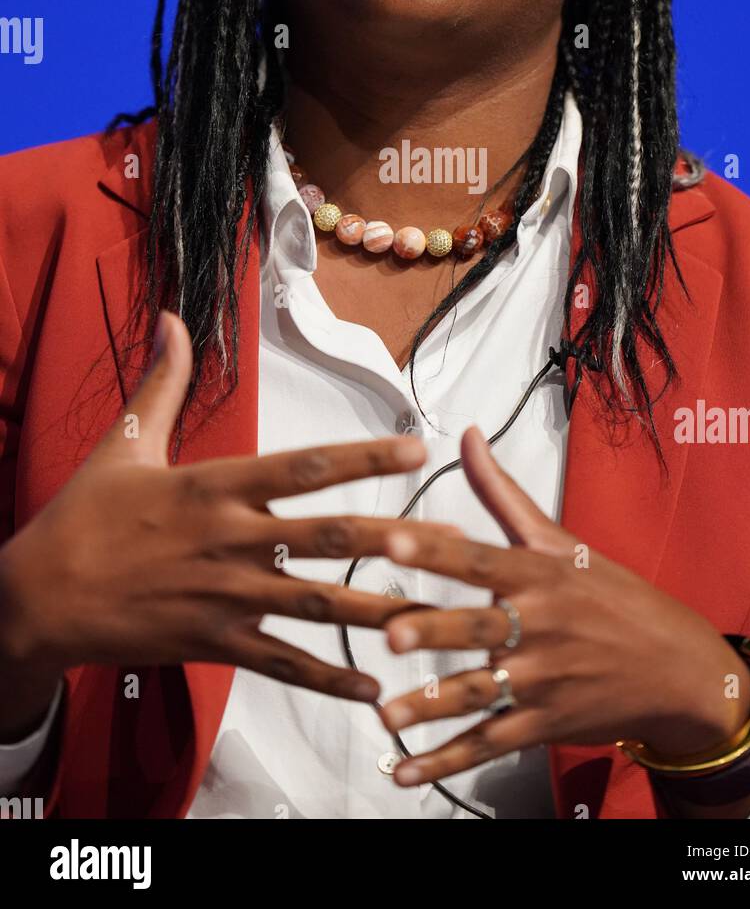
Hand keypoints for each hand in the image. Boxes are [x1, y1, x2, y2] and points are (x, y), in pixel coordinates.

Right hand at [0, 310, 458, 717]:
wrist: (39, 597)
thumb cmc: (84, 516)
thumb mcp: (125, 441)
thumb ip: (164, 382)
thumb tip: (172, 318)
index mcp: (216, 485)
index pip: (306, 466)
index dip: (365, 455)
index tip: (418, 445)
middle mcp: (231, 541)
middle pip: (327, 537)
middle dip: (393, 537)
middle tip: (452, 539)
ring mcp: (226, 598)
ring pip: (317, 603)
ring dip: (378, 608)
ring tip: (432, 615)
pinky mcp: (216, 644)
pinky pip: (283, 665)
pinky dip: (329, 678)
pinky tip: (373, 688)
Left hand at [377, 426, 749, 787]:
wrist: (679, 668)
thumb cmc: (612, 595)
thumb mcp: (560, 540)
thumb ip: (502, 494)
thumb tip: (466, 435)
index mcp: (540, 575)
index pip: (481, 557)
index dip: (438, 549)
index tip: (395, 539)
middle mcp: (540, 626)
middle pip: (478, 627)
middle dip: (434, 632)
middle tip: (389, 634)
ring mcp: (543, 681)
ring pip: (479, 693)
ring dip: (431, 706)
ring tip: (386, 714)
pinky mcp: (545, 725)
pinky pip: (489, 744)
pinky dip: (447, 762)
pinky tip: (406, 771)